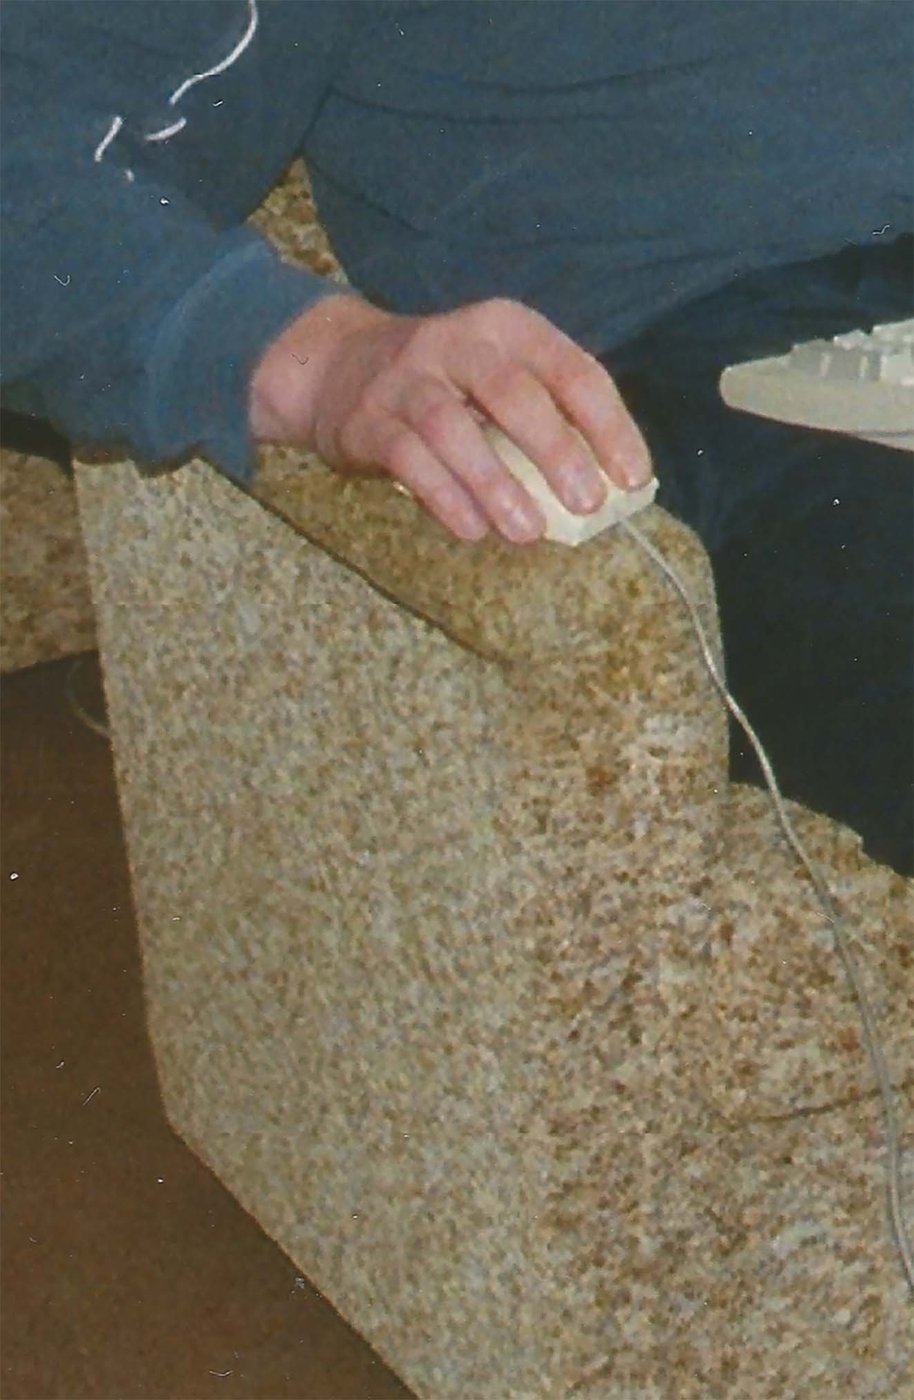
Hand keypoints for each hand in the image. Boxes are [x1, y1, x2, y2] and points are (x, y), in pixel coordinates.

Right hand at [249, 291, 652, 542]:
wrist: (338, 370)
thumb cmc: (446, 386)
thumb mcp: (497, 377)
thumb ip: (544, 420)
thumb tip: (603, 491)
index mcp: (506, 328)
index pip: (571, 370)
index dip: (608, 425)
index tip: (632, 477)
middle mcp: (456, 342)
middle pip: (512, 392)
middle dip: (555, 450)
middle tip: (587, 504)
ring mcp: (407, 379)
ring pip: (454, 428)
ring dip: (495, 484)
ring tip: (528, 532)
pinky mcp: (369, 420)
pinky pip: (409, 460)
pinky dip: (445, 498)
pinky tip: (473, 529)